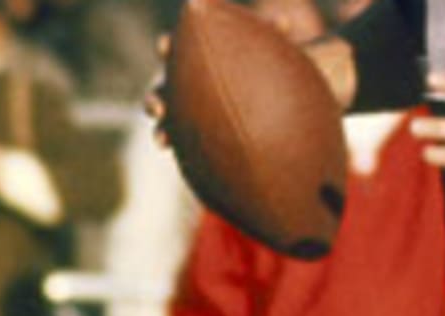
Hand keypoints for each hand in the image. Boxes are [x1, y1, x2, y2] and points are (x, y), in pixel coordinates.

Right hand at [144, 31, 355, 145]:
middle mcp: (192, 86)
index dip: (168, 48)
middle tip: (159, 107)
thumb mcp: (278, 49)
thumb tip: (285, 21)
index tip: (165, 46)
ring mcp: (196, 113)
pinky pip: (195, 147)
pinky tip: (194, 166)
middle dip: (156, 98)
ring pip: (171, 123)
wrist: (287, 96)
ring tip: (161, 140)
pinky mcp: (207, 136)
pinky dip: (192, 154)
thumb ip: (275, 36)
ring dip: (162, 130)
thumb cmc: (279, 65)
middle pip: (165, 90)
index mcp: (201, 60)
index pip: (178, 51)